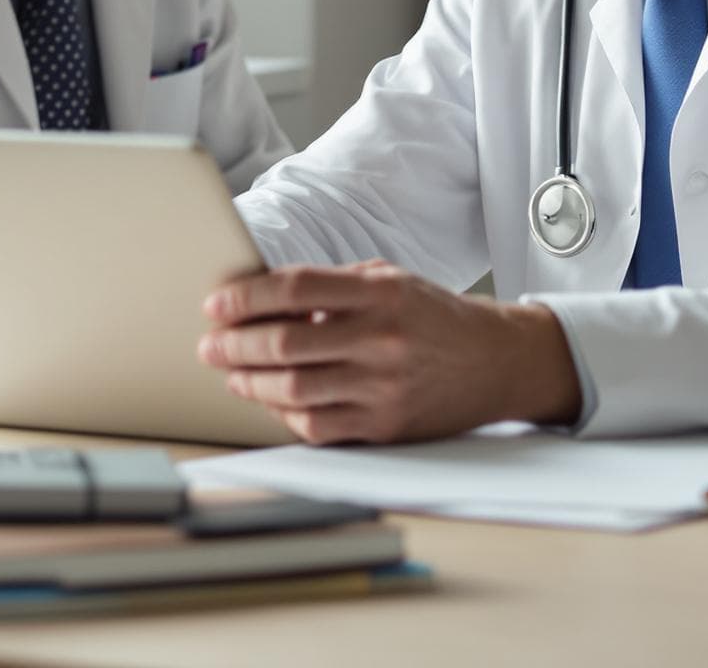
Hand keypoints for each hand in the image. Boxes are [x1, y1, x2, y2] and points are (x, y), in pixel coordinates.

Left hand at [198, 260, 581, 443]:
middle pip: (286, 343)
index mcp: (380, 292)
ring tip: (231, 374)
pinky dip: (284, 414)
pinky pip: (317, 426)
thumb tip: (263, 297)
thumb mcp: (391, 281)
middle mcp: (381, 338)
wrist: (497, 362)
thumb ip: (333, 288)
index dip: (246, 297)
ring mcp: (384, 386)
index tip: (216, 305)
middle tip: (211, 345)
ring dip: (250, 383)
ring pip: (294, 390)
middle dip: (236, 345)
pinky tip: (270, 402)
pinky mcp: (386, 426)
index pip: (295, 289)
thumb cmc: (433, 316)